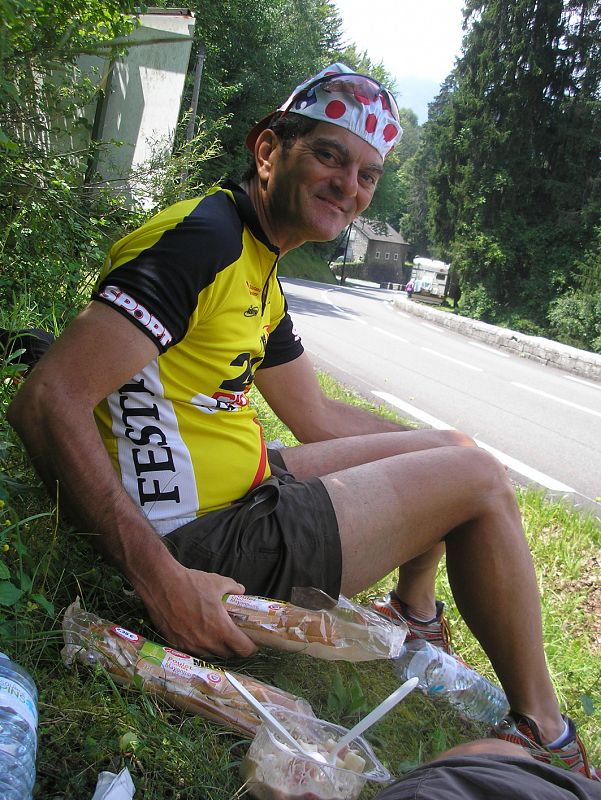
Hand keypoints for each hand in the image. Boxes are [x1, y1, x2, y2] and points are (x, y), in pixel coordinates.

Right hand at [137, 560, 257, 658]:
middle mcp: (206, 641)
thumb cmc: (191, 583)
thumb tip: (240, 590)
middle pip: (227, 654)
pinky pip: (192, 650)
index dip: (250, 647)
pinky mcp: (175, 643)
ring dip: (215, 648)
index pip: (243, 649)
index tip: (252, 642)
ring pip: (209, 654)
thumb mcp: (217, 582)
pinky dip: (198, 645)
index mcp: (221, 628)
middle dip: (234, 647)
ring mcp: (190, 644)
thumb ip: (233, 588)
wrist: (161, 584)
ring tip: (216, 635)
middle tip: (235, 637)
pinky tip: (197, 634)